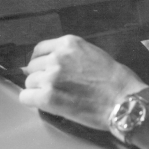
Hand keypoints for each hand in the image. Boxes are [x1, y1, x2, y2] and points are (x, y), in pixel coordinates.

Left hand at [19, 35, 146, 129]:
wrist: (123, 99)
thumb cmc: (114, 78)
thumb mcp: (92, 53)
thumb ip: (70, 56)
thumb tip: (50, 64)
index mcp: (68, 43)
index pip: (40, 49)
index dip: (40, 61)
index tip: (43, 70)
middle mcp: (57, 56)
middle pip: (33, 66)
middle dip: (40, 76)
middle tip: (54, 87)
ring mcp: (51, 76)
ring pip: (29, 82)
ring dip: (38, 90)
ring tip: (54, 97)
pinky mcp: (48, 97)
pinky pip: (26, 97)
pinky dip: (32, 102)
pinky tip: (45, 105)